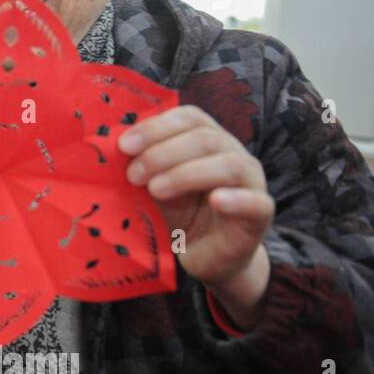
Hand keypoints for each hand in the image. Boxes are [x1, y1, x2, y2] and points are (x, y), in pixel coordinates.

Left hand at [119, 105, 274, 327]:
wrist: (207, 256)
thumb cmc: (181, 214)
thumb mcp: (156, 186)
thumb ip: (143, 166)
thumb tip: (111, 147)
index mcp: (209, 140)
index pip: (189, 117)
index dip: (156, 127)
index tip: (124, 146)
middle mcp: (234, 154)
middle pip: (205, 137)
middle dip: (162, 153)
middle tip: (133, 175)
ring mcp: (252, 183)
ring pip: (229, 164)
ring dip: (186, 173)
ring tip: (156, 190)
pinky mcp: (261, 215)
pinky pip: (256, 202)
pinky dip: (235, 199)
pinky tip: (215, 200)